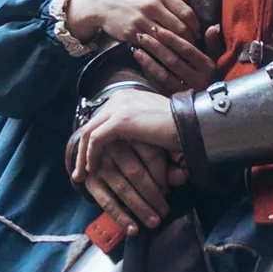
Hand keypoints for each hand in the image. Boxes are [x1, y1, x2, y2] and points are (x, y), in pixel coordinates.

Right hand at [64, 0, 215, 90]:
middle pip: (180, 28)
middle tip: (193, 47)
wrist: (102, 2)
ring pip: (167, 39)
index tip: (198, 33)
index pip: (187, 12)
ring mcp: (141, 20)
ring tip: (183, 54)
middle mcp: (152, 6)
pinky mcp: (132, 33)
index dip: (196, 26)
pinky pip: (152, 46)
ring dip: (178, 49)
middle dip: (190, 40)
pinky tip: (167, 56)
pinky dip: (162, 52)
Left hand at [69, 84, 183, 229]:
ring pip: (89, 132)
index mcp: (127, 96)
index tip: (90, 158)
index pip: (102, 118)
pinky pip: (97, 140)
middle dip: (83, 149)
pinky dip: (92, 155)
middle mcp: (120, 97)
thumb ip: (136, 129)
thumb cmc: (179, 128)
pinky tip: (93, 170)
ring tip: (83, 175)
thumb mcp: (152, 125)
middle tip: (80, 170)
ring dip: (83, 155)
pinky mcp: (120, 120)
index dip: (93, 140)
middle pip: (92, 124)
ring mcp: (119, 107)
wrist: (192, 124)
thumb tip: (125, 145)